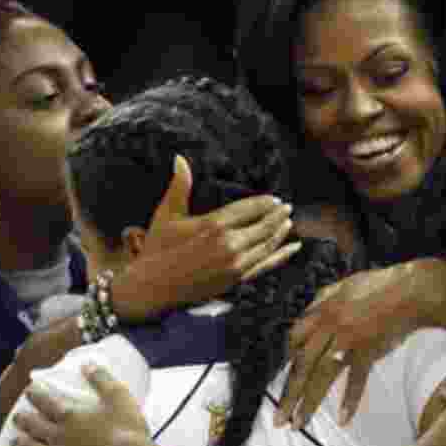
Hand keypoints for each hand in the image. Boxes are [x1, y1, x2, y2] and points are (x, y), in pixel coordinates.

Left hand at [10, 364, 149, 445]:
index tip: (29, 391)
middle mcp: (59, 436)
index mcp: (70, 416)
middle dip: (23, 420)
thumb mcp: (118, 396)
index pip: (46, 403)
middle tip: (16, 417)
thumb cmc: (127, 428)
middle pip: (34, 427)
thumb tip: (86, 364)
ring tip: (14, 442)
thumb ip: (101, 379)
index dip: (35, 395)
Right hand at [113, 155, 300, 321]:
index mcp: (214, 225)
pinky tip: (293, 247)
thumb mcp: (167, 215)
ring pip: (267, 245)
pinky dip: (281, 256)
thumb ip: (179, 186)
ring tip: (289, 222)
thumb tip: (179, 157)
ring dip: (280, 233)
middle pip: (263, 226)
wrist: (153, 288)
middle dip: (277, 216)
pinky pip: (266, 266)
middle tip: (287, 208)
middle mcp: (229, 244)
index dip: (264, 203)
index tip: (274, 199)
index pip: (248, 209)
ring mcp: (235, 264)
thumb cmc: (157, 248)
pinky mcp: (236, 280)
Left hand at [276, 261, 429, 428]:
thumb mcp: (344, 285)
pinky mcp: (368, 349)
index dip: (286, 363)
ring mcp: (348, 338)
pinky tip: (343, 420)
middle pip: (302, 364)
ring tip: (298, 424)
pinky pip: (356, 379)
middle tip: (278, 419)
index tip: (286, 381)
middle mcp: (330, 326)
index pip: (294, 340)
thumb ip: (324, 298)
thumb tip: (309, 311)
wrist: (410, 290)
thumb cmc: (380, 285)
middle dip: (288, 394)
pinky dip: (350, 400)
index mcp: (322, 310)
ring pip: (322, 375)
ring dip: (308, 403)